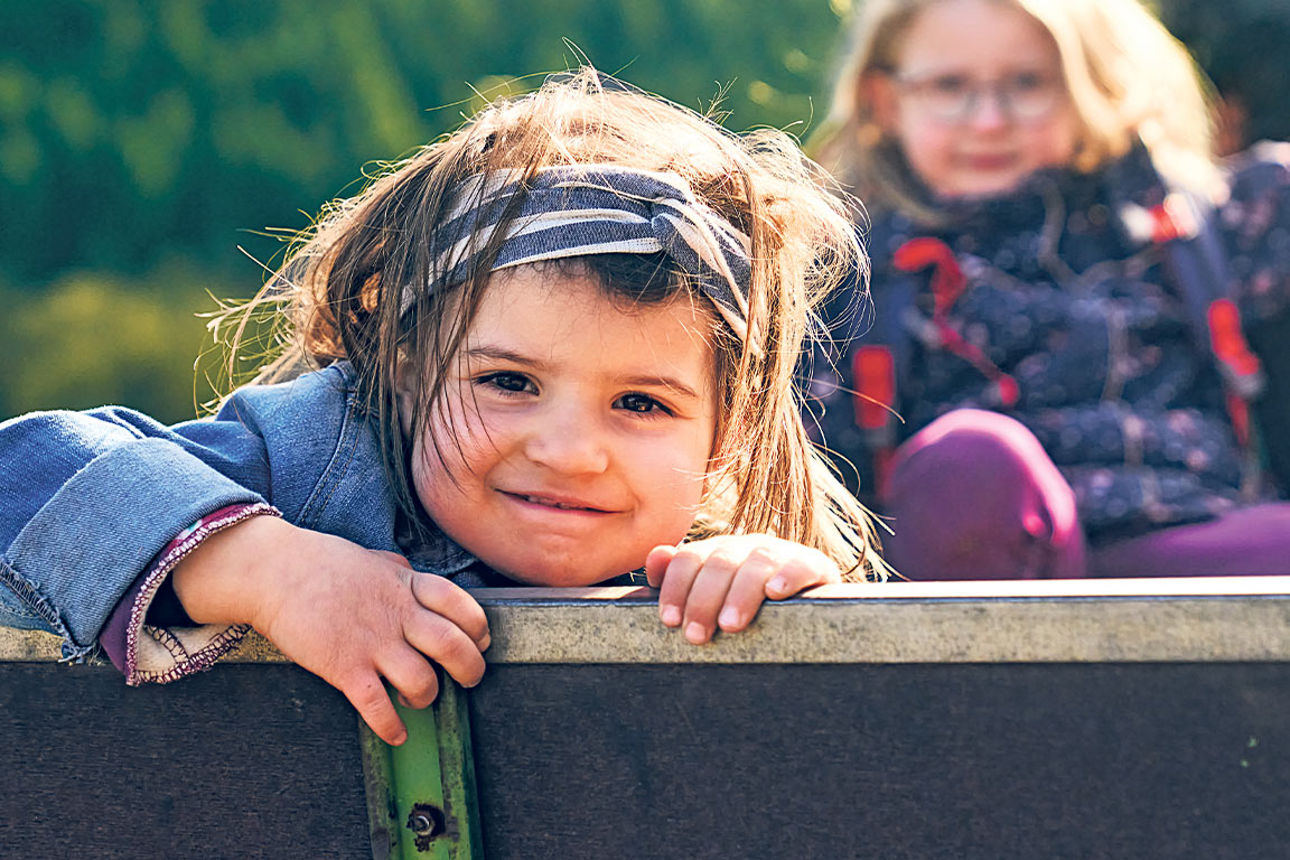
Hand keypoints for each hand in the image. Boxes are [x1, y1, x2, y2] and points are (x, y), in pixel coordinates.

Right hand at [171, 515, 489, 744]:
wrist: (275, 572)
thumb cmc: (323, 564)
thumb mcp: (374, 560)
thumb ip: (400, 571)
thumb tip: (413, 574)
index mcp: (408, 586)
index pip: (463, 607)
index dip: (479, 630)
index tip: (481, 642)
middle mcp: (398, 615)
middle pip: (455, 647)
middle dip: (471, 670)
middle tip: (469, 679)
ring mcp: (372, 643)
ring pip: (423, 682)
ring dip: (428, 698)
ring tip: (418, 698)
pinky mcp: (344, 668)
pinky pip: (377, 707)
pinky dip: (392, 727)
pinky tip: (396, 733)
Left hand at [645, 534, 840, 644]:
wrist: (809, 612)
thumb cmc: (748, 611)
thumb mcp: (711, 598)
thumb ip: (679, 579)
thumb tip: (656, 557)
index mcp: (718, 552)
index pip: (689, 559)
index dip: (676, 588)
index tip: (670, 620)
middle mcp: (746, 546)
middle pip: (720, 563)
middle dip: (703, 600)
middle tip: (696, 636)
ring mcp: (780, 553)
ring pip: (756, 563)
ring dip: (740, 593)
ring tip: (730, 624)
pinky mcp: (813, 565)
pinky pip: (800, 564)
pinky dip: (787, 576)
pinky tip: (776, 593)